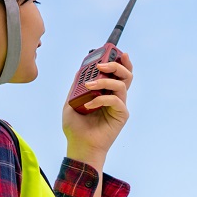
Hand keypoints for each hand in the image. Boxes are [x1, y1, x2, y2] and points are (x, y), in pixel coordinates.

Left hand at [62, 51, 132, 167]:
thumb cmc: (76, 127)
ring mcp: (119, 105)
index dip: (120, 61)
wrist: (79, 146)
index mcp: (106, 92)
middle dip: (116, 65)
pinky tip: (89, 105)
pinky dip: (101, 99)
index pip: (117, 73)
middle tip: (101, 65)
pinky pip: (115, 101)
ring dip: (105, 81)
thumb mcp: (71, 102)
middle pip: (126, 75)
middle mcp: (115, 96)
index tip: (115, 51)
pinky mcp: (121, 115)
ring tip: (90, 85)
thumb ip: (77, 86)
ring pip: (122, 85)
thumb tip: (80, 70)